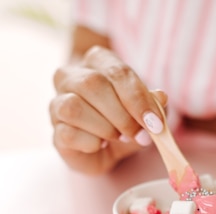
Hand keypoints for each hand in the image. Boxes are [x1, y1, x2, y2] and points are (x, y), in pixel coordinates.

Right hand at [50, 46, 166, 174]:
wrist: (105, 150)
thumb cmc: (124, 123)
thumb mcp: (144, 112)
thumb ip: (153, 104)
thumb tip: (160, 97)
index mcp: (96, 62)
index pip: (116, 71)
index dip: (137, 97)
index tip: (154, 122)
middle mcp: (70, 77)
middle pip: (92, 84)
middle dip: (121, 114)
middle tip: (139, 134)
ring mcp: (57, 103)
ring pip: (74, 107)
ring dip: (105, 128)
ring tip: (118, 137)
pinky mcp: (54, 131)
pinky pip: (68, 133)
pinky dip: (91, 143)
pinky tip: (100, 145)